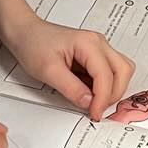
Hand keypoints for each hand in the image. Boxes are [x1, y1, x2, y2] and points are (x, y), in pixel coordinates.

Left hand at [5, 16, 133, 120]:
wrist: (25, 33)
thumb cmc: (33, 44)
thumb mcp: (48, 70)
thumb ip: (71, 88)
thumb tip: (89, 103)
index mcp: (89, 43)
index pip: (106, 75)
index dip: (103, 98)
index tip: (94, 113)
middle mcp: (98, 43)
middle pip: (123, 71)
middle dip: (113, 94)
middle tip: (96, 109)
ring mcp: (98, 49)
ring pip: (120, 71)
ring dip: (112, 90)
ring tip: (94, 102)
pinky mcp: (94, 56)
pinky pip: (109, 73)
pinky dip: (104, 87)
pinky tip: (88, 93)